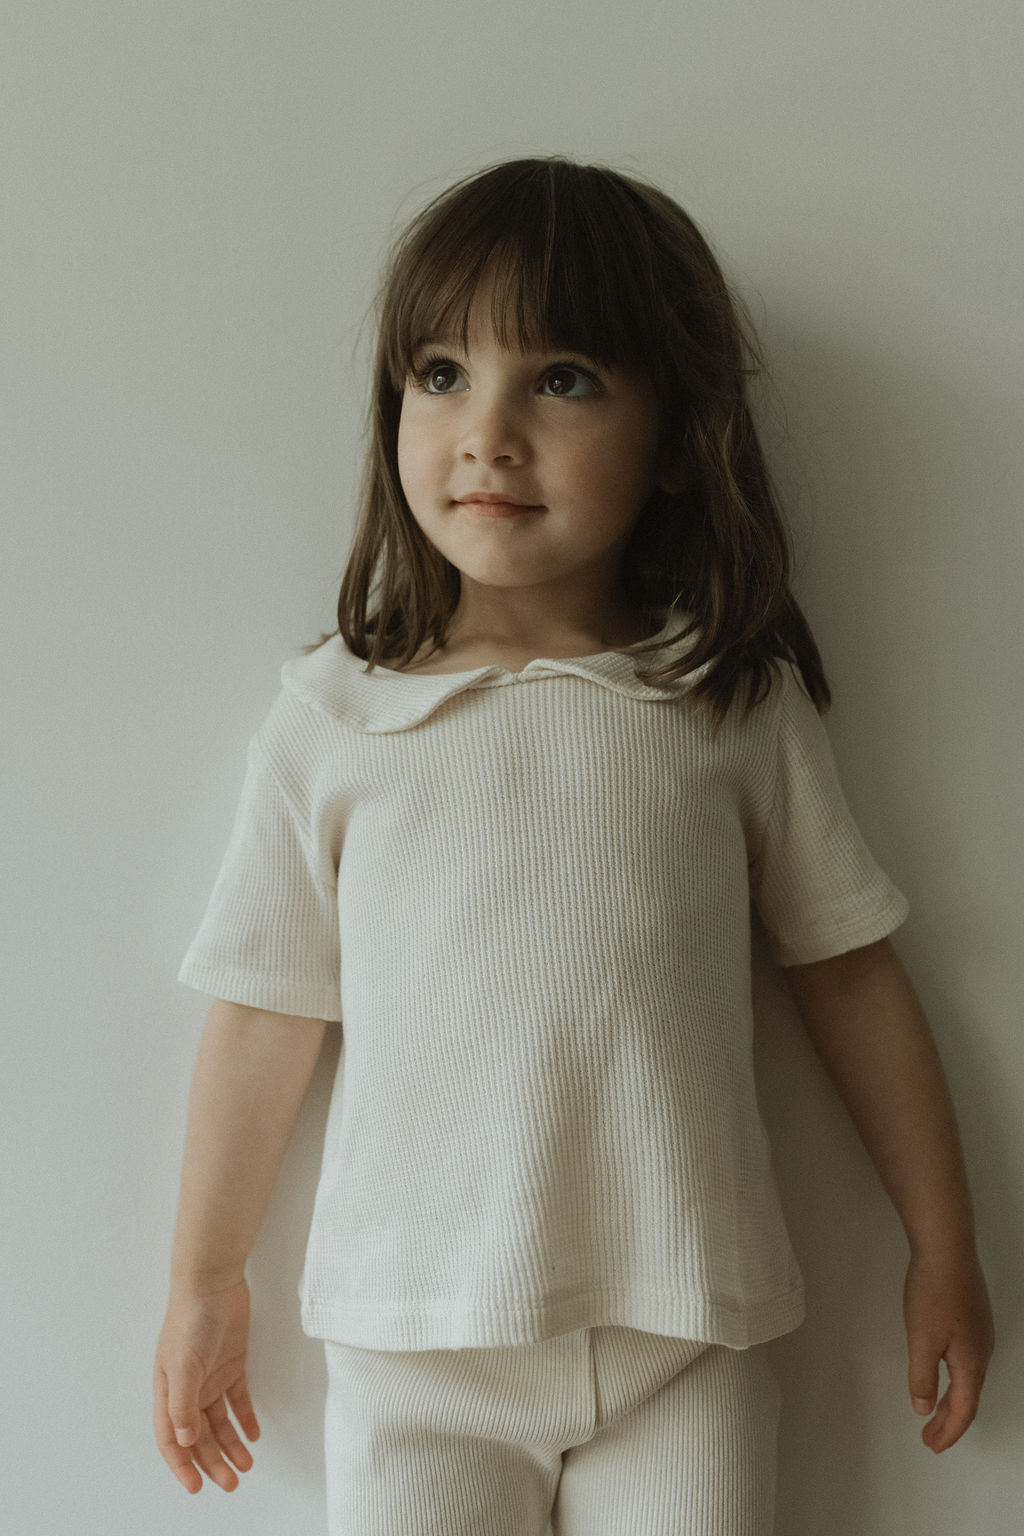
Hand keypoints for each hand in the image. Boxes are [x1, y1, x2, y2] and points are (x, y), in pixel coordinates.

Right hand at [153, 1278, 260, 1492]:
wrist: (214, 1282)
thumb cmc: (190, 1319)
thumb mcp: (184, 1363)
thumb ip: (183, 1403)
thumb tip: (185, 1440)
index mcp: (168, 1391)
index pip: (171, 1438)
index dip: (182, 1465)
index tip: (197, 1487)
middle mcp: (188, 1389)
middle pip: (198, 1436)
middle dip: (212, 1462)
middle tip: (231, 1483)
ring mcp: (211, 1377)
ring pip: (220, 1422)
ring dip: (231, 1445)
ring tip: (246, 1466)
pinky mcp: (232, 1364)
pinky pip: (238, 1400)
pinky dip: (245, 1419)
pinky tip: (254, 1435)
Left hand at [903, 1246, 993, 1451]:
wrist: (947, 1247)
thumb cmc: (933, 1294)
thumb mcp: (922, 1340)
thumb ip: (923, 1377)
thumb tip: (924, 1407)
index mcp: (972, 1362)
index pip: (964, 1409)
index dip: (948, 1431)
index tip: (931, 1445)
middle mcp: (983, 1351)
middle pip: (969, 1396)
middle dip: (949, 1420)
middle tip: (930, 1437)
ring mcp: (981, 1331)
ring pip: (968, 1377)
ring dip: (951, 1398)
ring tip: (933, 1411)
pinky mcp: (973, 1315)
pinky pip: (967, 1359)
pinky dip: (954, 1376)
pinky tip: (942, 1369)